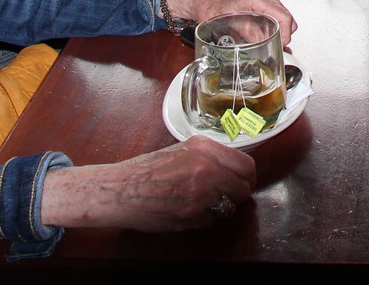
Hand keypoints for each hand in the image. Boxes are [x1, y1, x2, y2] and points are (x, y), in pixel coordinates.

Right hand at [41, 138, 255, 231]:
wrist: (120, 189)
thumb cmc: (147, 170)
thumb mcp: (182, 150)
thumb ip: (209, 156)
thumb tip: (234, 167)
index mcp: (204, 148)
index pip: (246, 165)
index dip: (248, 177)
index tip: (244, 182)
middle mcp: (206, 168)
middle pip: (243, 188)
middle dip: (237, 195)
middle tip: (226, 197)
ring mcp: (200, 193)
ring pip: (229, 207)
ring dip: (219, 209)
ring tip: (201, 204)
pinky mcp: (191, 214)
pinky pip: (210, 221)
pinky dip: (202, 220)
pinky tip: (186, 211)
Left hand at [164, 0, 297, 46]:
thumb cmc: (211, 7)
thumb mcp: (230, 25)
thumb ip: (250, 35)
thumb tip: (265, 46)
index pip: (283, 16)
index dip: (286, 34)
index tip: (283, 45)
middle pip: (286, 16)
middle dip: (283, 34)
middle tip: (275, 46)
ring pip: (283, 15)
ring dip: (279, 29)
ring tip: (268, 40)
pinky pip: (277, 12)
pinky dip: (275, 23)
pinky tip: (265, 32)